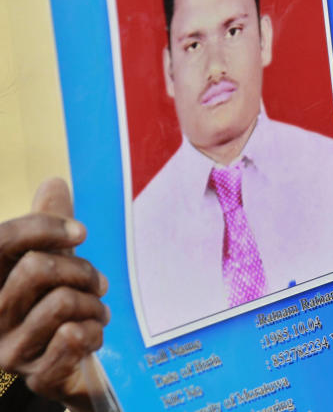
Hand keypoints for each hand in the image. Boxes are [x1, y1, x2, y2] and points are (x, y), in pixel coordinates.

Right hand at [0, 179, 108, 410]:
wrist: (66, 367)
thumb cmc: (54, 306)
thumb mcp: (51, 262)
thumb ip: (50, 224)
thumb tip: (55, 182)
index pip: (0, 240)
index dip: (43, 227)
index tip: (81, 231)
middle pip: (37, 268)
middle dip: (81, 271)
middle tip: (100, 283)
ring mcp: (6, 348)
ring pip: (61, 302)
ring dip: (94, 304)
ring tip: (99, 310)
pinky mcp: (34, 374)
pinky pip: (74, 336)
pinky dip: (96, 330)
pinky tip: (95, 333)